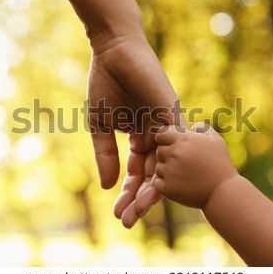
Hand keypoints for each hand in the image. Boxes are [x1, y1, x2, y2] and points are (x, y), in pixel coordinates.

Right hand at [88, 36, 181, 227]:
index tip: (117, 214)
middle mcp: (157, 136)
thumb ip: (106, 156)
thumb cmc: (106, 85)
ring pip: (162, 165)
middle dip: (138, 198)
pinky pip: (170, 147)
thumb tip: (109, 187)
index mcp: (141, 137)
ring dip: (150, 189)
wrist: (114, 52)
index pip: (137, 171)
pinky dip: (163, 168)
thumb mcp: (101, 128)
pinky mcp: (171, 115)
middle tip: (127, 221)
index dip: (128, 193)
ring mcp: (166, 127)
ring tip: (138, 212)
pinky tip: (153, 190)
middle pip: (151, 174)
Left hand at [153, 123, 238, 208]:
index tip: (173, 146)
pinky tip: (181, 185)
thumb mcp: (216, 141)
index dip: (165, 139)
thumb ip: (201, 128)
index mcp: (184, 139)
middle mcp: (174, 153)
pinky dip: (166, 185)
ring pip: (157, 167)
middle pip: (158, 151)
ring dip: (167, 171)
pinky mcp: (167, 188)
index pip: (161, 133)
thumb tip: (190, 127)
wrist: (223, 193)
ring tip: (185, 175)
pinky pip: (157, 183)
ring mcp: (169, 171)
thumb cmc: (220, 165)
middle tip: (183, 164)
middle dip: (167, 156)